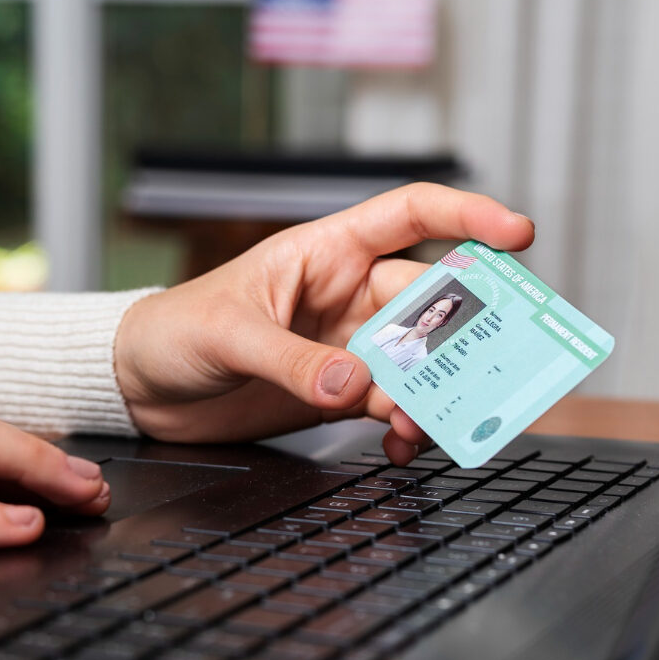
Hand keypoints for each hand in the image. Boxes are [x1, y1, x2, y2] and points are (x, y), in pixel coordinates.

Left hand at [115, 184, 533, 461]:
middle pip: (428, 303)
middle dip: (458, 335)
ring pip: (416, 362)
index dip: (467, 214)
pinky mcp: (337, 391)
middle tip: (479, 367)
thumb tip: (354, 384)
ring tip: (420, 424)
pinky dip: (402, 427)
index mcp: (324, 252)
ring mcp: (346, 345)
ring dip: (429, 392)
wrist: (142, 385)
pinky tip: (397, 445)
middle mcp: (346, 294)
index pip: (408, 214)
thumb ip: (292, 360)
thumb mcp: (228, 334)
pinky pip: (390, 406)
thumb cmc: (174, 330)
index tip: (517, 234)